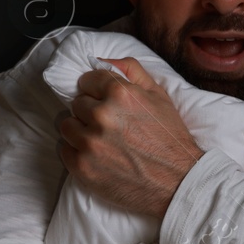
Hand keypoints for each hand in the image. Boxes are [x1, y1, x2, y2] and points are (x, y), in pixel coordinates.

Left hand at [56, 56, 204, 218]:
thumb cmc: (170, 139)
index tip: (105, 102)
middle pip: (77, 103)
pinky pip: (64, 150)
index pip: (87, 80)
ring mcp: (90, 143)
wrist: (179, 183)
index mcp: (120, 93)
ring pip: (66, 125)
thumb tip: (102, 59)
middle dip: (90, 111)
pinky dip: (76, 152)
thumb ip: (130, 70)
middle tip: (109, 125)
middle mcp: (102, 116)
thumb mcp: (159, 95)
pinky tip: (97, 156)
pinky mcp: (82, 167)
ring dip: (80, 131)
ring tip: (101, 140)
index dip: (97, 91)